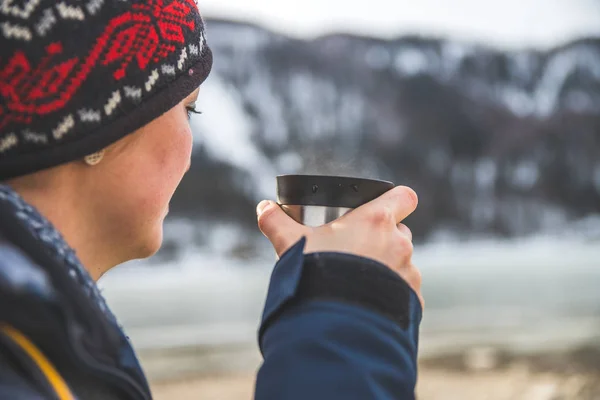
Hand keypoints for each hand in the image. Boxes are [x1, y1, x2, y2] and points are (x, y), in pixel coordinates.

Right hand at [256, 186, 422, 306]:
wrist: (331, 322)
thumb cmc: (315, 274)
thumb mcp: (290, 243)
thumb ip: (277, 222)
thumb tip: (264, 208)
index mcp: (376, 221)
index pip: (405, 197)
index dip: (396, 200)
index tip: (379, 210)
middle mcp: (399, 243)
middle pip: (400, 231)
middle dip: (383, 238)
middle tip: (356, 251)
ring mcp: (408, 272)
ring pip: (403, 262)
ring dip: (387, 267)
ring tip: (360, 282)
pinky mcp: (410, 300)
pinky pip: (405, 291)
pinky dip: (391, 295)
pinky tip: (369, 302)